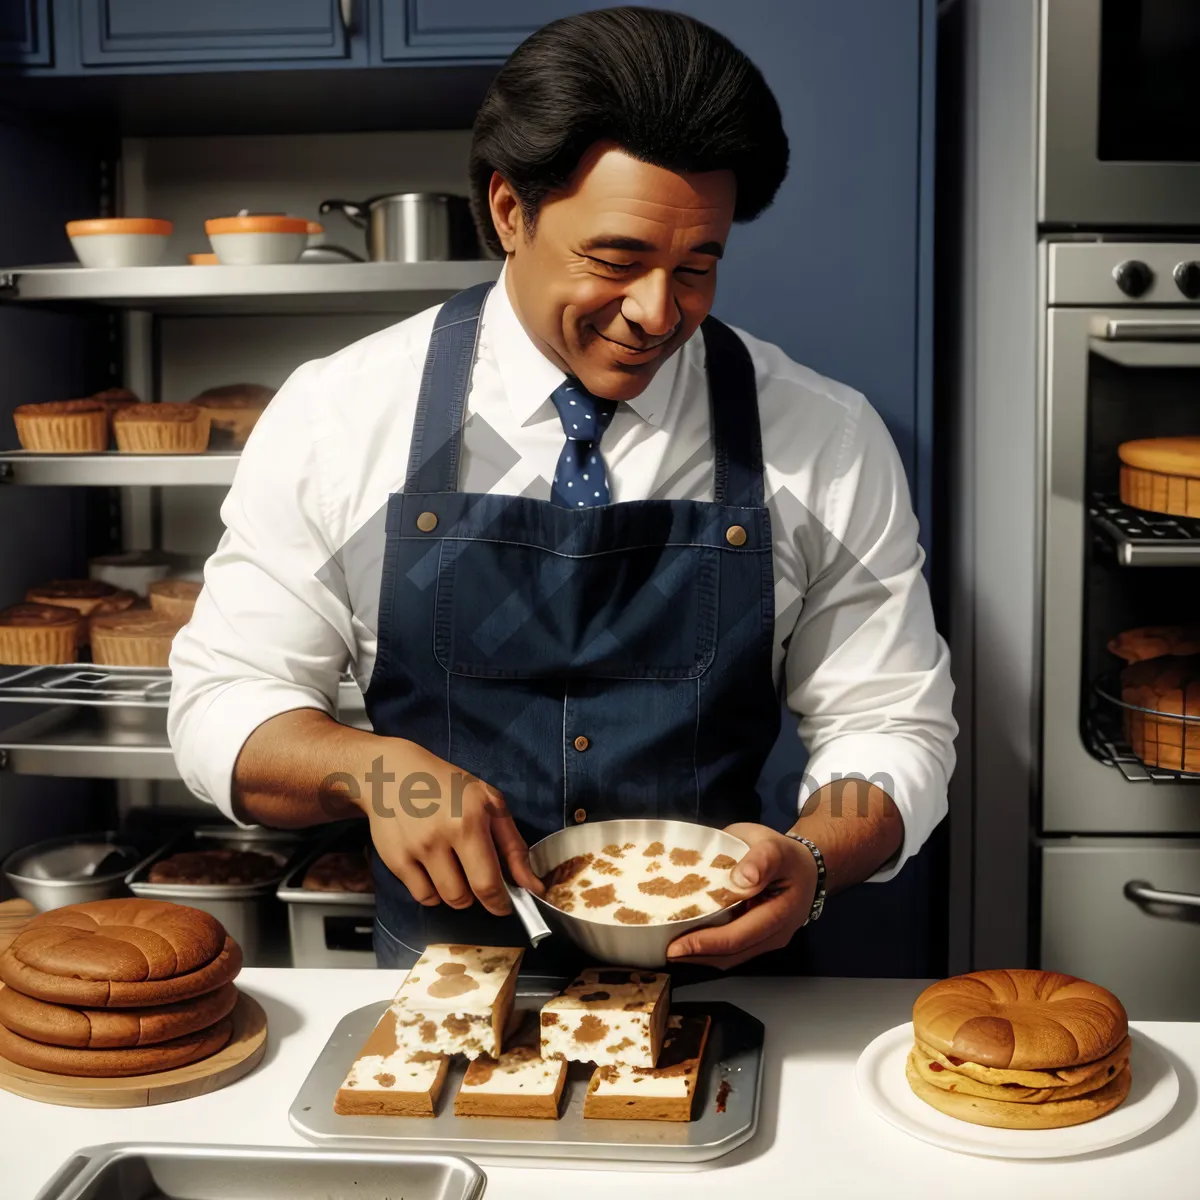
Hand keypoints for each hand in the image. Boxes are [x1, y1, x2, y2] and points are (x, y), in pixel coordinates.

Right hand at [349, 737, 544, 915]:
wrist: (392, 772)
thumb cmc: (447, 785)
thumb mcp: (490, 803)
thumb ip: (514, 846)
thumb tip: (532, 886)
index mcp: (469, 822)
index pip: (487, 883)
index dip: (499, 903)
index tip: (504, 905)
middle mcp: (440, 837)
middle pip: (463, 897)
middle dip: (478, 898)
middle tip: (480, 882)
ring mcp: (414, 850)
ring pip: (443, 899)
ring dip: (456, 894)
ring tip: (456, 869)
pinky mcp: (394, 859)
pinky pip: (421, 896)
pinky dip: (433, 891)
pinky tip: (435, 870)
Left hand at [665, 823, 814, 968]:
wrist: (804, 865)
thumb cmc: (784, 853)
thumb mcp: (773, 845)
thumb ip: (760, 859)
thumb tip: (743, 879)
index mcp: (781, 912)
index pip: (739, 936)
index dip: (706, 943)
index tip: (676, 946)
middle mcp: (776, 934)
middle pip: (733, 954)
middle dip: (697, 956)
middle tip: (665, 952)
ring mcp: (767, 940)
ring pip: (732, 957)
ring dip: (702, 957)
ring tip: (672, 951)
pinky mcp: (758, 939)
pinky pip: (734, 950)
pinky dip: (711, 950)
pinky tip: (690, 943)